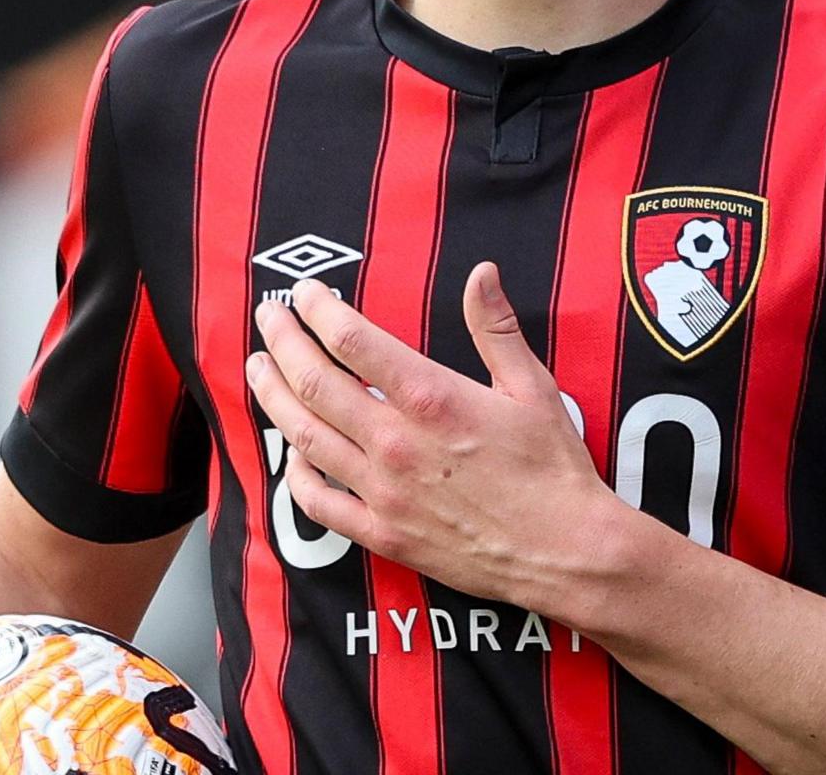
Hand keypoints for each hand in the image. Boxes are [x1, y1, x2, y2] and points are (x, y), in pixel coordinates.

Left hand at [243, 262, 632, 613]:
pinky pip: (320, 504)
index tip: (305, 293)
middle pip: (315, 383)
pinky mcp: (384, 534)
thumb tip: (481, 272)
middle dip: (283, 343)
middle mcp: (397, 443)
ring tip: (259, 370)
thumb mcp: (533, 387)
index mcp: (432, 399)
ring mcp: (384, 492)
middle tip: (267, 318)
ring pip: (306, 438)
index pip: (353, 341)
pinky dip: (296, 475)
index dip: (318, 311)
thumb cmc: (554, 469)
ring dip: (274, 398)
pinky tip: (291, 454)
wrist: (566, 552)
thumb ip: (496, 327)